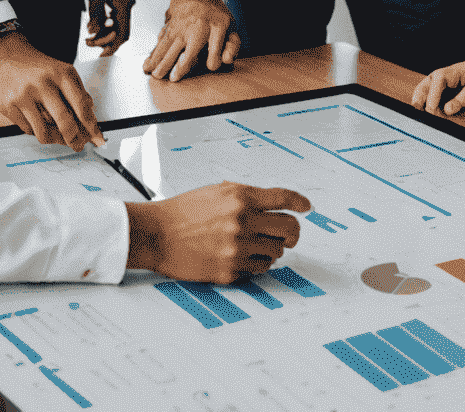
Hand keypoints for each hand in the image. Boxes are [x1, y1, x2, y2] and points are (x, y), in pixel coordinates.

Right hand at [0, 31, 103, 150]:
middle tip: (78, 145)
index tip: (96, 137)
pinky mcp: (9, 105)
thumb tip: (91, 116)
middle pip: (65, 121)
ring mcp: (25, 94)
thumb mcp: (60, 70)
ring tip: (59, 139)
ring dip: (55, 140)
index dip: (91, 124)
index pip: (81, 103)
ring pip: (44, 131)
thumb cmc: (36, 66)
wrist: (4, 55)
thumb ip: (76, 91)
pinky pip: (28, 129)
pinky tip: (38, 124)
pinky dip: (36, 131)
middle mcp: (44, 82)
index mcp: (61, 72)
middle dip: (74, 138)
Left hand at [81, 0, 134, 54]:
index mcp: (124, 5)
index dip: (112, 46)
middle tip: (90, 43)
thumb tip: (93, 31)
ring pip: (118, 25)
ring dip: (105, 33)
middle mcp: (127, 5)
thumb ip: (96, 13)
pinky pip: (115, 17)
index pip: (122, 33)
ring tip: (90, 36)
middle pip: (121, 32)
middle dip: (106, 41)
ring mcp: (124, 1)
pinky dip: (106, 24)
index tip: (101, 54)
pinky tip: (96, 24)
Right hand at [126, 184, 311, 282]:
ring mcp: (237, 248)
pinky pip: (258, 270)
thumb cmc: (183, 211)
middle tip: (290, 234)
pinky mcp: (229, 270)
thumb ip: (245, 196)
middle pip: (288, 228)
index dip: (299, 202)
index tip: (306, 207)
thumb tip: (270, 204)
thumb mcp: (216, 192)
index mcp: (240, 197)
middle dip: (293, 231)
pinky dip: (256, 264)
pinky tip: (245, 257)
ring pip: (276, 252)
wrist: (157, 234)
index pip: (283, 198)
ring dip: (272, 248)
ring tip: (258, 245)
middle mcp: (242, 221)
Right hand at [143, 0, 240, 80]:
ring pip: (170, 46)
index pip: (216, 46)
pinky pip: (160, 42)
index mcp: (216, 27)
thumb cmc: (214, 14)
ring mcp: (181, 27)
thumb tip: (227, 61)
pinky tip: (147, 65)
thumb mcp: (230, 26)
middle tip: (172, 78)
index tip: (210, 66)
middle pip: (189, 47)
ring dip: (162, 61)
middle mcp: (197, 27)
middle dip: (180, 63)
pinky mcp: (169, 28)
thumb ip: (232, 45)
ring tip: (155, 74)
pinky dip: (153, 54)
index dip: (214, 58)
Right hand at [411, 22, 464, 116]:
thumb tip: (448, 110)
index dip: (432, 99)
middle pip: (422, 88)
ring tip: (421, 118)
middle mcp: (437, 78)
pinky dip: (426, 107)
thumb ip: (462, 99)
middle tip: (420, 115)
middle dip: (419, 101)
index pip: (435, 85)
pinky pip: (428, 99)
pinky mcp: (438, 92)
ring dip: (420, 104)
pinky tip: (428, 116)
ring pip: (422, 93)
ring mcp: (436, 85)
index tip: (432, 112)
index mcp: (447, 74)